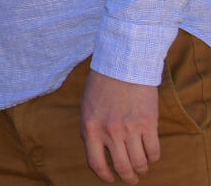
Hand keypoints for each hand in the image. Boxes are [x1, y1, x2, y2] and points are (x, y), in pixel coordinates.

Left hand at [80, 69, 159, 183]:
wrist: (122, 67)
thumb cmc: (102, 86)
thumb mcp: (86, 108)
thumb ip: (89, 129)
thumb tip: (95, 150)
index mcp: (90, 128)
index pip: (96, 163)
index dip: (104, 176)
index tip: (110, 179)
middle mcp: (110, 132)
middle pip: (122, 168)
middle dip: (128, 178)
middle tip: (132, 179)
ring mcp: (130, 129)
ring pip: (140, 164)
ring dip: (142, 169)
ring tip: (142, 167)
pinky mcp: (149, 125)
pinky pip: (154, 152)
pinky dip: (153, 157)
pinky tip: (150, 154)